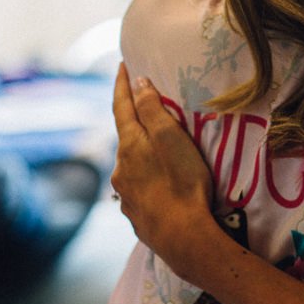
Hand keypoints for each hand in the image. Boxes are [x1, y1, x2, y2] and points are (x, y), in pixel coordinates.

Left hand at [111, 66, 221, 273]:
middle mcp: (120, 169)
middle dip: (135, 124)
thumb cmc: (182, 183)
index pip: (122, 107)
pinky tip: (160, 189)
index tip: (121, 65)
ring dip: (142, 157)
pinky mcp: (137, 216)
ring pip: (131, 167)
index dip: (122, 85)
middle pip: (126, 139)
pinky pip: (140, 191)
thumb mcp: (171, 138)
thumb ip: (152, 109)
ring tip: (160, 156)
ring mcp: (126, 195)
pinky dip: (148, 182)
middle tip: (147, 112)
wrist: (183, 238)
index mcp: (129, 146)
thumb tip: (137, 83)